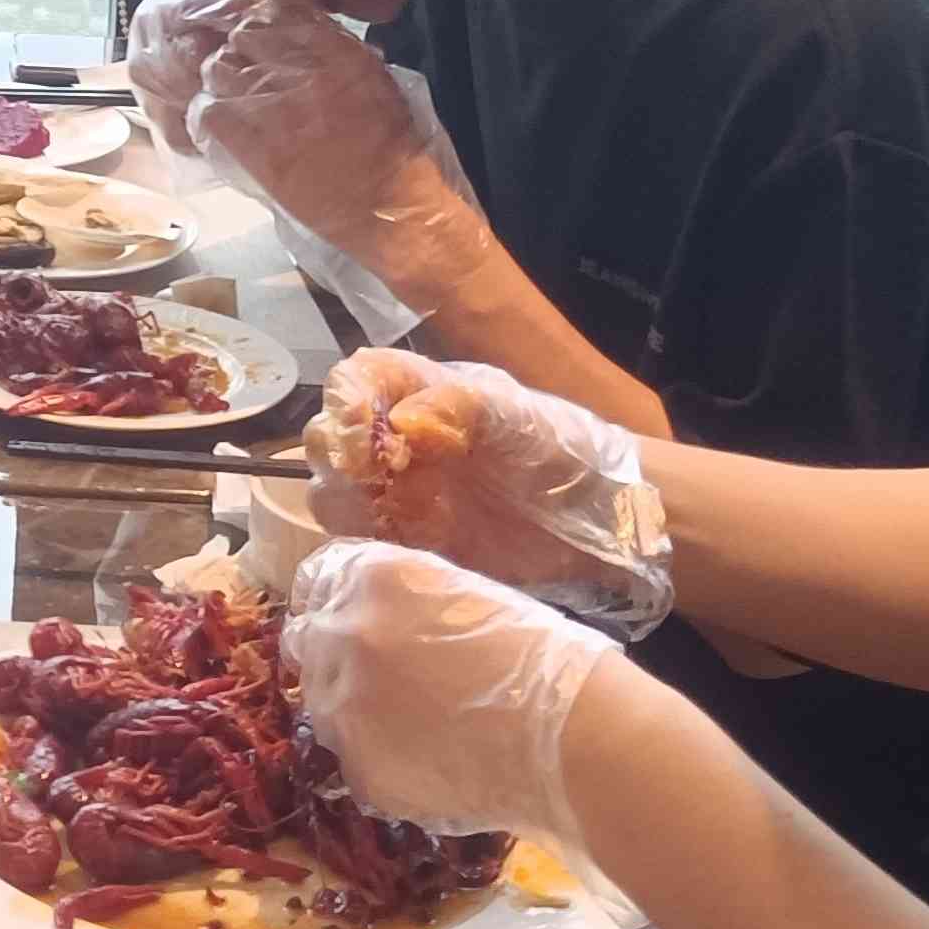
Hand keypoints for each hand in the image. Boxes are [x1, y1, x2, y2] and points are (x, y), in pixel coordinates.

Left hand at [130, 0, 494, 321]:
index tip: (259, 35)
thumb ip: (337, 51)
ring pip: (218, 70)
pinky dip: (208, 112)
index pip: (279, 10)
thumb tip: (301, 33)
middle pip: (242, 36)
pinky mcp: (257, 149)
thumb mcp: (374, 79)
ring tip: (230, 95)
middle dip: (239, 50)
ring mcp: (277, 111)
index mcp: (338, 53)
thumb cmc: (391, 144)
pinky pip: (211, 113)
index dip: (261, 20)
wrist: (391, 204)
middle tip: (242, 68)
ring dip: (220, 80)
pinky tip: (220, 121)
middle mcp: (304, 74)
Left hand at [282, 540, 631, 874]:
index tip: (352, 618)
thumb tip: (380, 614)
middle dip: (338, 655)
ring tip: (420, 725)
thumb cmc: (544, 656)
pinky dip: (383, 760)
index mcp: (374, 578)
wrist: (572, 738)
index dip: (336, 601)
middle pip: (310, 642)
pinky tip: (433, 761)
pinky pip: (356, 760)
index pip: (318, 579)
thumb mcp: (467, 595)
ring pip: (325, 706)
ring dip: (356, 710)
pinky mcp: (360, 769)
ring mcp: (343, 707)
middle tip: (388, 677)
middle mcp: (342, 635)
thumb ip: (406, 599)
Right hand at [306, 348, 673, 634]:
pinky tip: (405, 545)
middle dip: (338, 458)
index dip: (343, 404)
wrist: (600, 520)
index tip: (361, 436)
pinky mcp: (408, 542)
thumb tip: (403, 421)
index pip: (353, 383)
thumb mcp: (519, 416)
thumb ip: (460, 407)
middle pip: (328, 440)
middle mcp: (396, 441)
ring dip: (348, 504)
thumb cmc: (561, 451)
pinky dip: (369, 545)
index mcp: (419, 394)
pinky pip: (362, 544)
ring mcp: (398, 494)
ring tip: (395, 516)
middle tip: (376, 480)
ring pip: (333, 495)